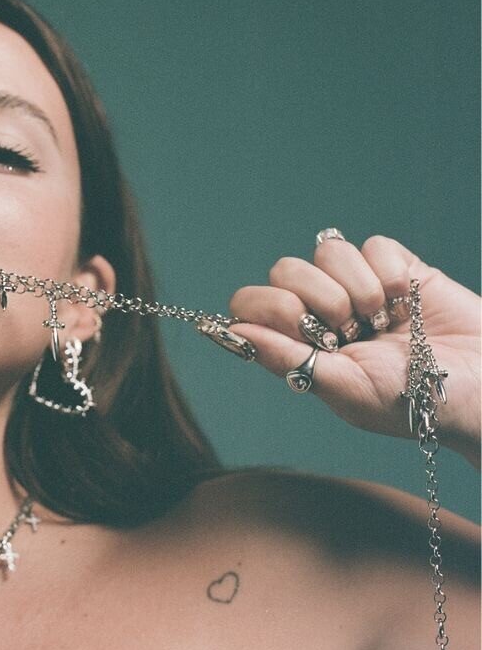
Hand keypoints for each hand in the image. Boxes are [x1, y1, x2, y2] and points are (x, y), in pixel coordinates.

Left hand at [227, 234, 480, 457]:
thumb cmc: (415, 404)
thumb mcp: (346, 390)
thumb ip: (286, 358)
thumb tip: (233, 330)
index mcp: (300, 344)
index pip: (250, 304)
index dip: (268, 308)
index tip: (305, 331)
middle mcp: (322, 312)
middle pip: (284, 269)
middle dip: (318, 300)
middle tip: (350, 331)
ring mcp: (358, 286)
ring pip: (327, 250)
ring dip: (357, 288)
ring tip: (383, 320)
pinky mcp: (396, 267)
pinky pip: (372, 245)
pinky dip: (390, 273)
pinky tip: (406, 302)